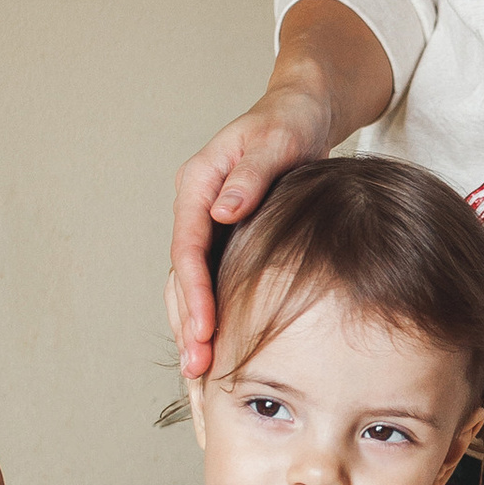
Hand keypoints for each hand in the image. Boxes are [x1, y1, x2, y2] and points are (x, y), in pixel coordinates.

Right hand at [167, 80, 336, 377]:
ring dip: (192, 325)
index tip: (204, 329)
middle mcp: (195, 207)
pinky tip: (218, 346)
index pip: (188, 247)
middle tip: (196, 367)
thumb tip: (223, 210)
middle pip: (182, 274)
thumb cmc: (288, 123)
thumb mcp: (275, 142)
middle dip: (187, 322)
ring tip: (199, 371)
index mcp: (197, 183)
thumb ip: (250, 176)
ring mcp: (206, 224)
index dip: (195, 292)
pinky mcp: (223, 237)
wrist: (301, 114)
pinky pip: (210, 280)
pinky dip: (211, 313)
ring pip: (190, 283)